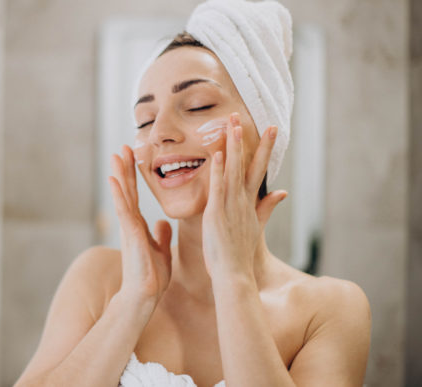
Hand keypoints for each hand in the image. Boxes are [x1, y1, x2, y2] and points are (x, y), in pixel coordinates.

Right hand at [109, 145, 172, 304]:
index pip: (135, 195)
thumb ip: (160, 236)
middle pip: (127, 190)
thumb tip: (162, 222)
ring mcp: (128, 228)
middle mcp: (131, 223)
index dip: (133, 176)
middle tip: (123, 147)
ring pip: (123, 195)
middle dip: (125, 168)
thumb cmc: (151, 276)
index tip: (133, 157)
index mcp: (138, 226)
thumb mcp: (161, 250)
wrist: (144, 296)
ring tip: (116, 155)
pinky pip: (123, 210)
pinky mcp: (129, 234)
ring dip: (119, 175)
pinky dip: (118, 194)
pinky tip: (114, 180)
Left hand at [201, 113, 287, 277]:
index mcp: (249, 203)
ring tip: (233, 124)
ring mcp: (230, 206)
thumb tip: (282, 192)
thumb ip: (267, 207)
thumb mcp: (256, 226)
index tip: (270, 129)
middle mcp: (242, 201)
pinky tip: (218, 155)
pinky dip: (219, 172)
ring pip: (233, 170)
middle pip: (248, 164)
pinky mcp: (217, 214)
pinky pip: (218, 188)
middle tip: (250, 116)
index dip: (264, 148)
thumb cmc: (240, 253)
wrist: (234, 275)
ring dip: (233, 146)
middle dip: (250, 139)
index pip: (258, 169)